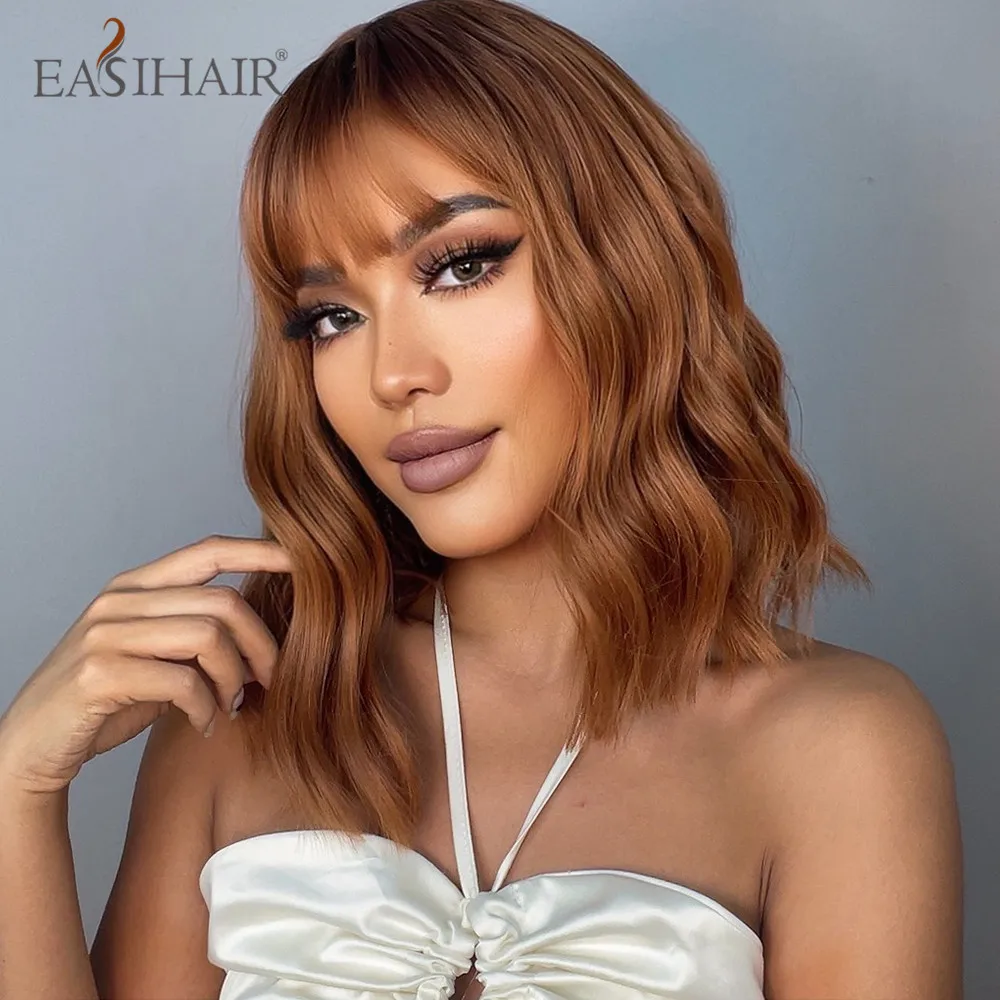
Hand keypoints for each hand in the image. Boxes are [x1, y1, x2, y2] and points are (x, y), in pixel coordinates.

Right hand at [0, 534, 293, 795]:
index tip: (306, 560)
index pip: (209, 550)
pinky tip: (205, 723)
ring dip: (235, 679)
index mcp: (136, 586)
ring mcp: (105, 635)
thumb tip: (268, 632)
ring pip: (209, 637)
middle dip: (261, 645)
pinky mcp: (98, 675)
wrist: (31, 747)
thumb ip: (196, 633)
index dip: (260, 551)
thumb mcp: (155, 655)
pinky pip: (182, 681)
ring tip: (232, 706)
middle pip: (223, 602)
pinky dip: (206, 707)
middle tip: (270, 681)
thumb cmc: (106, 701)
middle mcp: (119, 601)